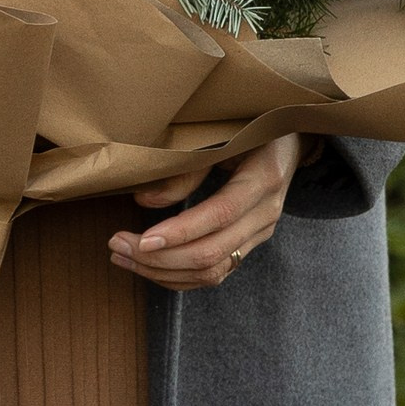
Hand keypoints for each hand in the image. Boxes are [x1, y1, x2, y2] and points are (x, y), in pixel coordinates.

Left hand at [110, 133, 304, 293]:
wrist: (287, 139)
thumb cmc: (248, 128)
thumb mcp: (221, 136)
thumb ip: (186, 169)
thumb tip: (144, 200)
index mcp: (263, 177)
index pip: (219, 215)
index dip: (179, 232)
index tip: (140, 240)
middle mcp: (266, 213)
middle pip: (212, 253)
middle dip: (160, 257)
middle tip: (117, 245)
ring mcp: (260, 233)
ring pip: (212, 271)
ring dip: (163, 271)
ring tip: (122, 257)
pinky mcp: (250, 244)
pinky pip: (215, 273)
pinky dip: (179, 276)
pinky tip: (147, 266)